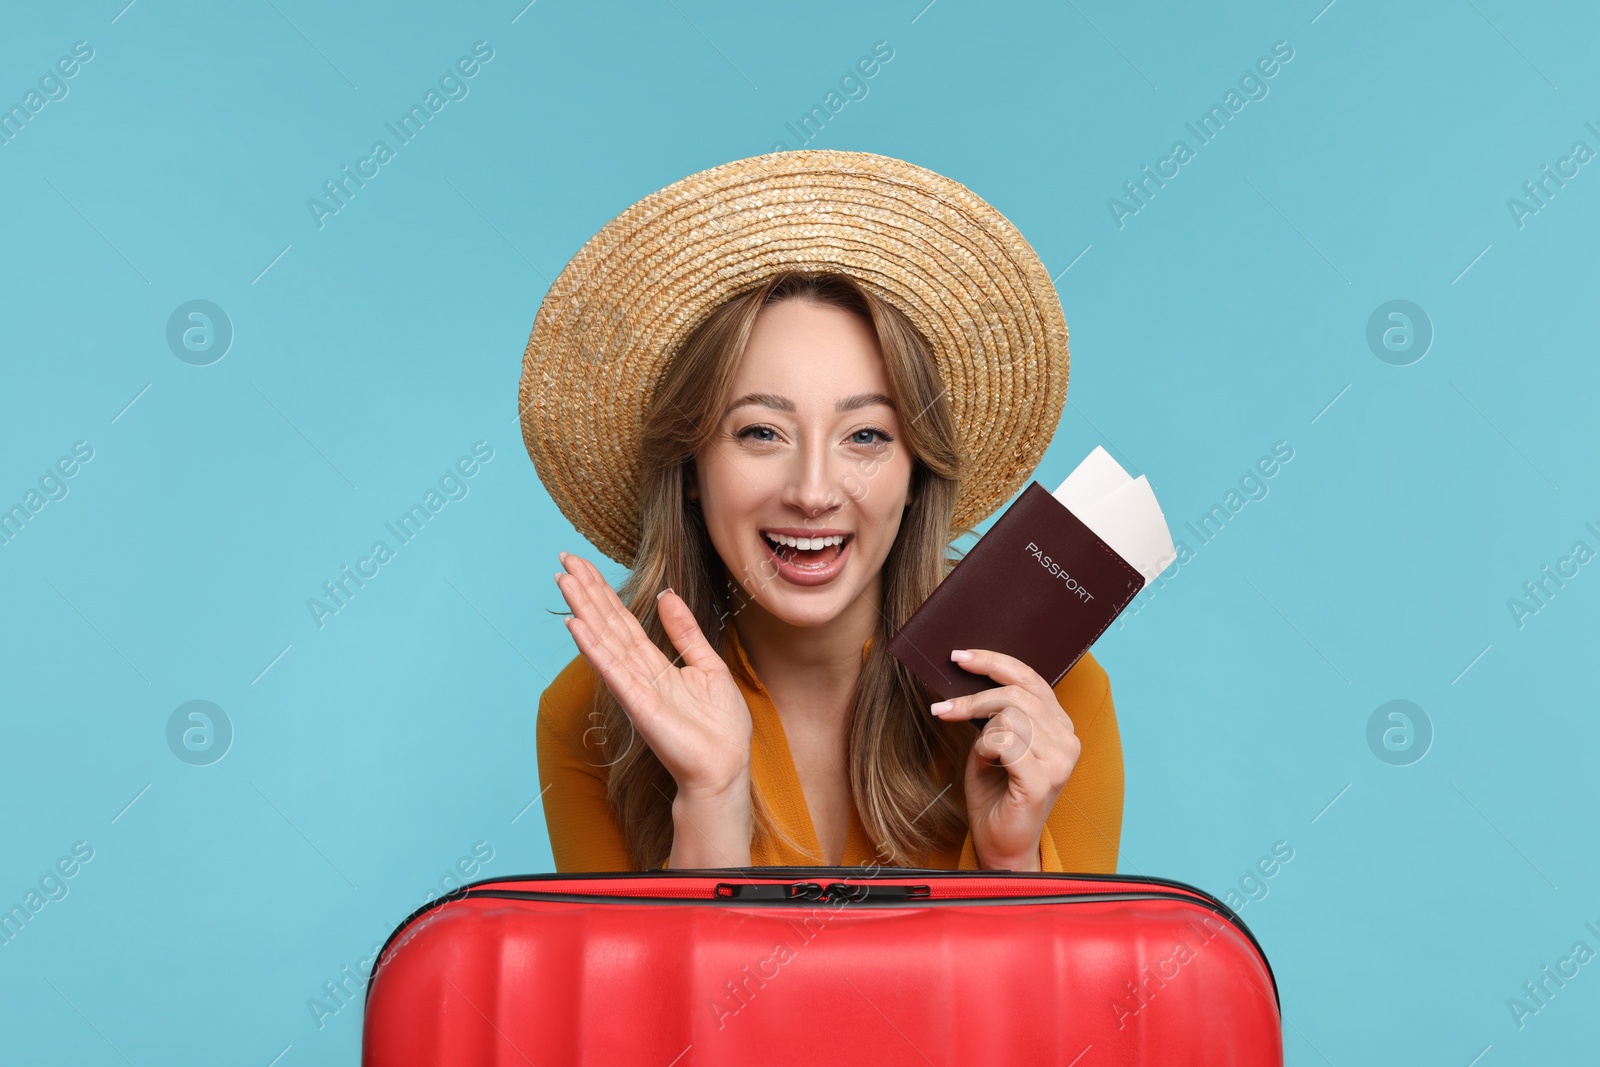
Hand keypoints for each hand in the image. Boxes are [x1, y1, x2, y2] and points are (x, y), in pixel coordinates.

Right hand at [555, 552, 751, 801]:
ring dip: (583, 609)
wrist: (726, 766)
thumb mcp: (709, 665)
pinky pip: (613, 670)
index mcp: (656, 663)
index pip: (623, 620)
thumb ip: (686, 632)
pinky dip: (593, 647)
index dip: (603, 591)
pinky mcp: (638, 704)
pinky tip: (576, 625)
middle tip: (563, 559)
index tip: (583, 564)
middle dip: (586, 591)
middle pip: (608, 623)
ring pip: (604, 639)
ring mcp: (634, 687)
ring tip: (563, 579)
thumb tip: (667, 595)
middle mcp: (638, 672)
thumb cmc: (720, 726)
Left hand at [930, 649, 1081, 870]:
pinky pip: (1004, 742)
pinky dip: (985, 750)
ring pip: (1009, 716)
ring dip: (981, 733)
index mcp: (1060, 725)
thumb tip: (967, 672)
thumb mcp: (992, 742)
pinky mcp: (1044, 779)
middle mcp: (1068, 739)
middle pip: (1016, 693)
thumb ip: (994, 712)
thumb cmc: (995, 793)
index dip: (994, 662)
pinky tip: (987, 766)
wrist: (1000, 843)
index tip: (959, 656)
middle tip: (944, 709)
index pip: (1031, 678)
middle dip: (974, 698)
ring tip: (981, 757)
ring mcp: (1061, 760)